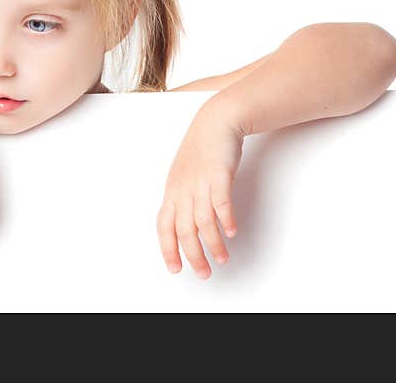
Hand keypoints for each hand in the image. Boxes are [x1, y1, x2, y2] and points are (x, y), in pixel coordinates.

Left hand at [157, 99, 243, 278]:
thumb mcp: (185, 176)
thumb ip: (184, 198)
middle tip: (203, 273)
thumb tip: (185, 223)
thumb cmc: (202, 149)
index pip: (164, 226)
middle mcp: (183, 189)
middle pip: (183, 230)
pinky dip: (225, 220)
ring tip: (222, 258)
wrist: (216, 122)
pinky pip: (220, 202)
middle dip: (193, 256)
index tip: (175, 269)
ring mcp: (200, 182)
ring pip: (202, 221)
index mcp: (172, 191)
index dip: (168, 249)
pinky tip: (231, 232)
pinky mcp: (219, 174)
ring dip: (212, 244)